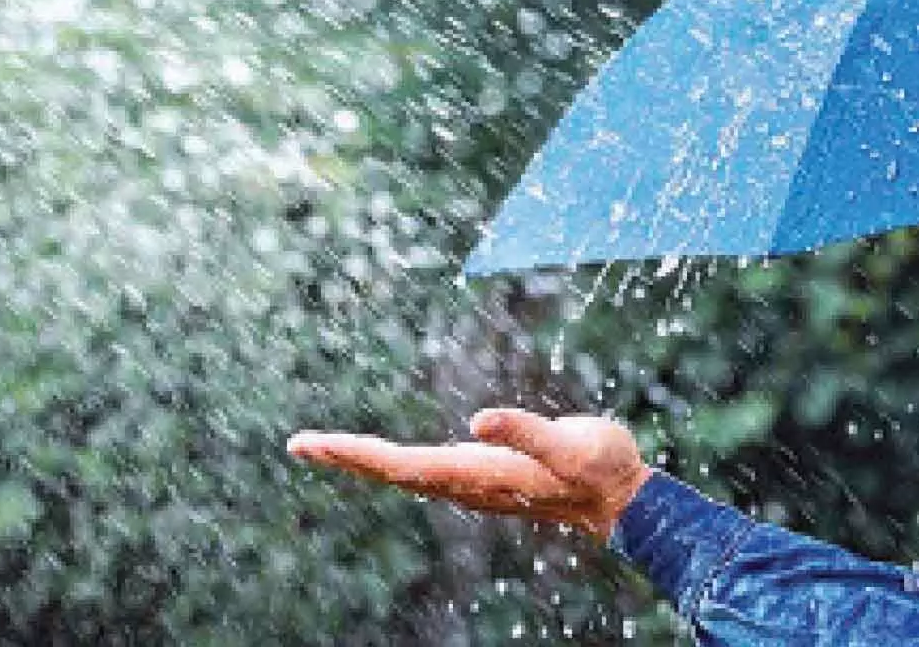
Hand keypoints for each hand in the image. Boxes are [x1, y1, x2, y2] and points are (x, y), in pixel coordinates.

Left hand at [287, 408, 651, 540]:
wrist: (620, 498)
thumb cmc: (600, 467)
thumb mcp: (571, 444)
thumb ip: (527, 433)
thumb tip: (479, 420)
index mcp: (476, 474)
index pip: (400, 465)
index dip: (355, 454)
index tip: (315, 445)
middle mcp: (465, 483)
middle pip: (391, 471)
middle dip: (343, 457)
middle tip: (297, 445)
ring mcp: (471, 482)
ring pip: (403, 472)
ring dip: (361, 460)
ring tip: (322, 448)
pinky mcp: (482, 476)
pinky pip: (421, 469)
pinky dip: (388, 460)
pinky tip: (378, 457)